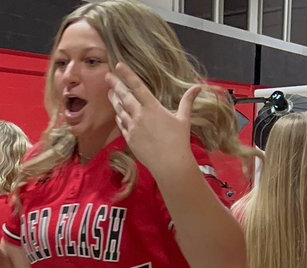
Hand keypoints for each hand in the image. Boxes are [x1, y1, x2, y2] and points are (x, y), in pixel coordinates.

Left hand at [106, 61, 199, 177]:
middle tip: (108, 76)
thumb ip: (187, 101)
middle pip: (124, 96)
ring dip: (115, 100)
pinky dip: (120, 117)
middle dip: (115, 85)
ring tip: (109, 92)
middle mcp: (139, 115)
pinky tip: (118, 113)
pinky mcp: (129, 139)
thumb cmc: (179, 141)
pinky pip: (122, 125)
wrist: (169, 164)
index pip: (137, 86)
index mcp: (152, 107)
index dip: (127, 75)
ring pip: (120, 110)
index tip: (118, 65)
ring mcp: (132, 127)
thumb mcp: (184, 118)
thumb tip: (198, 87)